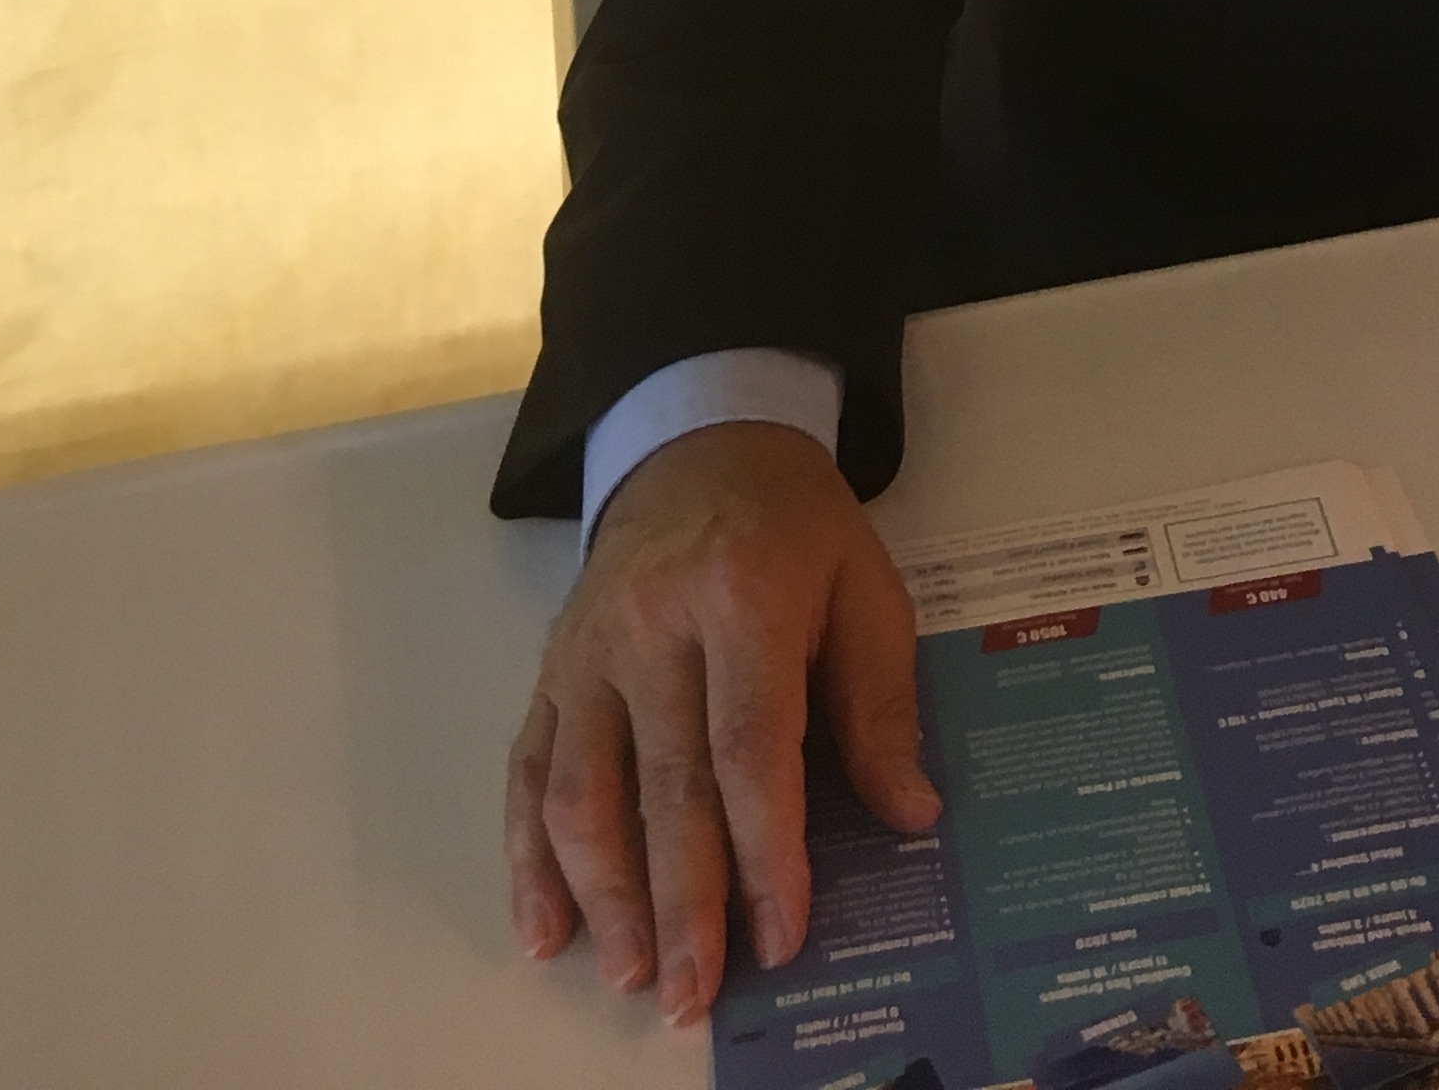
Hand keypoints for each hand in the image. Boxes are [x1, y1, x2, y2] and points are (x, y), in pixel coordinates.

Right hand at [505, 421, 938, 1032]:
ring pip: (582, 789)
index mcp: (744, 595)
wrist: (700, 442)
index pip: (749, 744)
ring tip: (631, 975)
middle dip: (681, 900)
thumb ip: (882, 702)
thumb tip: (910, 814)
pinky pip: (527, 771)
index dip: (765, 849)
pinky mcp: (551, 671)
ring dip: (603, 896)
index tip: (783, 934)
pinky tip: (543, 929)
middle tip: (695, 996)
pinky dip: (527, 859)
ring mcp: (589, 651)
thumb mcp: (865, 587)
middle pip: (663, 782)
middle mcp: (653, 625)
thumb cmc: (796, 528)